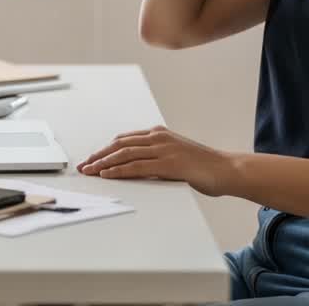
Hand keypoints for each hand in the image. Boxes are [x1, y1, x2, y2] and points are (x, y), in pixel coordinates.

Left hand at [77, 125, 237, 196]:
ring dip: (103, 163)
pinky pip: (137, 166)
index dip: (104, 150)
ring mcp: (163, 149)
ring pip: (124, 154)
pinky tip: (107, 175)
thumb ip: (155, 159)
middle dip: (98, 156)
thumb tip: (135, 169)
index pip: (124, 140)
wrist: (226, 169)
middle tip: (83, 166)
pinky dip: (119, 171)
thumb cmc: (202, 167)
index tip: (90, 160)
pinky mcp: (168, 163)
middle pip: (119, 145)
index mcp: (158, 134)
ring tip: (89, 171)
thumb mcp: (174, 157)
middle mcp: (158, 138)